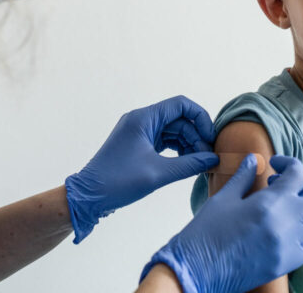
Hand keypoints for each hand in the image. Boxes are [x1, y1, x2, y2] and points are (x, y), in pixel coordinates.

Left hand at [65, 96, 218, 242]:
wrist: (89, 196)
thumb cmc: (118, 182)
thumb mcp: (158, 174)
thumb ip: (189, 164)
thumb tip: (213, 160)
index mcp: (143, 118)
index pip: (181, 105)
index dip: (200, 118)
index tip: (210, 139)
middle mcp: (142, 120)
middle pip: (179, 119)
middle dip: (196, 136)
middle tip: (208, 159)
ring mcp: (139, 132)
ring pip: (173, 131)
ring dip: (188, 145)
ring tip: (199, 164)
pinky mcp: (139, 145)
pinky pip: (164, 141)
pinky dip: (178, 151)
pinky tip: (187, 164)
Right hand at [140, 154, 302, 292]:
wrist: (197, 270)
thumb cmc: (206, 232)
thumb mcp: (224, 198)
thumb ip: (243, 177)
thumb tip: (253, 160)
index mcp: (269, 203)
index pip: (298, 175)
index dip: (289, 164)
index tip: (275, 164)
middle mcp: (285, 224)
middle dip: (298, 186)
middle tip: (276, 184)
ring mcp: (288, 247)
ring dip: (298, 209)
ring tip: (277, 207)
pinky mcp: (285, 264)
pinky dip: (298, 235)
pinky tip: (279, 231)